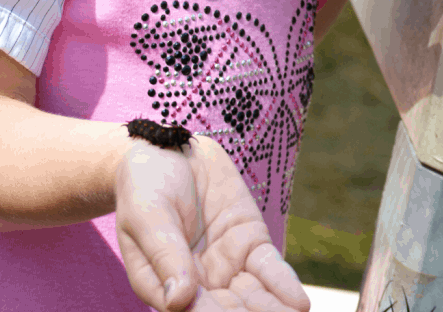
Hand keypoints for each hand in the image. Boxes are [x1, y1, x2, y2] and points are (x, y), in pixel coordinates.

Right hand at [115, 135, 309, 311]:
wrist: (167, 148)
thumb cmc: (144, 186)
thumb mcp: (146, 216)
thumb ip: (164, 255)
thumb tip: (177, 301)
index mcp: (165, 285)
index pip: (190, 311)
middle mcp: (199, 284)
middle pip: (228, 310)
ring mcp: (227, 265)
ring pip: (253, 297)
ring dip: (271, 310)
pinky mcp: (250, 242)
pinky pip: (270, 269)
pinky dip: (284, 286)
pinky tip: (298, 302)